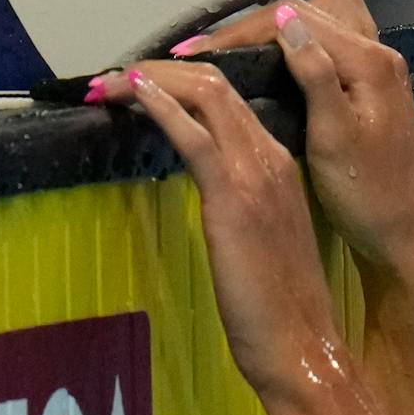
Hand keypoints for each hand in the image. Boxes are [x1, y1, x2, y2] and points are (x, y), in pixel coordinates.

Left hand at [95, 63, 341, 396]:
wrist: (302, 345)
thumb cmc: (280, 306)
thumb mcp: (260, 237)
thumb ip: (238, 201)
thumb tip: (204, 187)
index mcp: (282, 165)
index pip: (232, 99)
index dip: (182, 83)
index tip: (140, 87)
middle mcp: (273, 157)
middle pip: (217, 83)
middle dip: (159, 69)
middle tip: (114, 77)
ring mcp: (257, 174)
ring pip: (207, 95)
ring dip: (151, 79)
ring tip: (111, 81)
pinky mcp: (235, 196)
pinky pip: (196, 133)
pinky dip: (161, 104)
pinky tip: (132, 94)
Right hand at [178, 0, 413, 290]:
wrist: (408, 236)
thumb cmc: (369, 196)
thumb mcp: (335, 138)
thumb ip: (315, 75)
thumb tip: (285, 20)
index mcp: (368, 63)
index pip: (293, 23)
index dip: (238, 33)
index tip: (191, 52)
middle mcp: (378, 54)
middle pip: (305, 15)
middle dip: (248, 26)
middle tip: (196, 46)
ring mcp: (380, 69)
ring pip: (324, 17)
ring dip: (278, 17)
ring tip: (233, 20)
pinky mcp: (375, 87)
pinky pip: (348, 27)